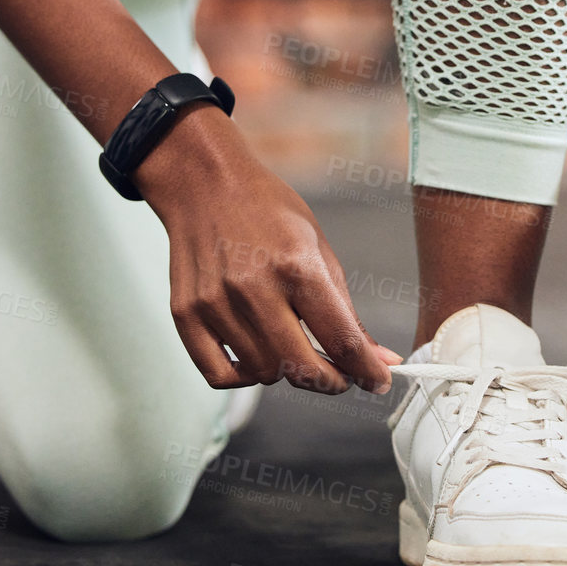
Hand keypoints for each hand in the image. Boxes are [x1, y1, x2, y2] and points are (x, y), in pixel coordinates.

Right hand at [136, 103, 401, 395]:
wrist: (206, 184)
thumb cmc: (268, 212)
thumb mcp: (320, 250)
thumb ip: (347, 312)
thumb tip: (380, 359)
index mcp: (297, 266)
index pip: (341, 340)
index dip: (367, 371)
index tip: (378, 380)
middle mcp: (254, 287)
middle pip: (301, 368)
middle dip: (331, 381)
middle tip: (340, 375)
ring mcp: (215, 303)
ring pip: (263, 374)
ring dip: (286, 372)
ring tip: (291, 347)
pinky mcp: (186, 314)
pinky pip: (219, 375)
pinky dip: (244, 377)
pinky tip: (257, 357)